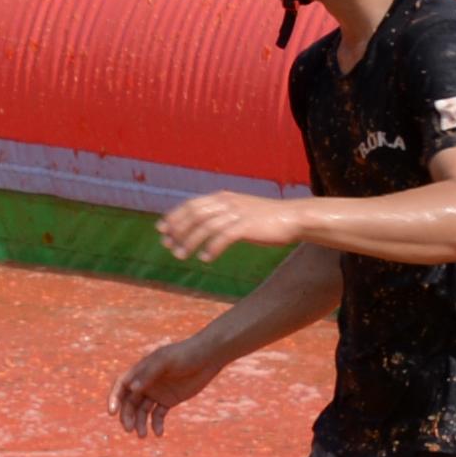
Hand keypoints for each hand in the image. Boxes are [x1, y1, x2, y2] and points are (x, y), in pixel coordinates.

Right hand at [112, 338, 224, 438]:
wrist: (207, 357)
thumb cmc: (184, 354)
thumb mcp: (166, 361)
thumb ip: (149, 373)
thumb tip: (132, 389)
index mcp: (140, 371)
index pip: (121, 386)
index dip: (114, 398)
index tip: (112, 412)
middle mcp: (145, 383)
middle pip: (130, 402)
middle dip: (127, 416)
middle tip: (130, 429)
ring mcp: (157, 392)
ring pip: (142, 411)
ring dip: (140, 423)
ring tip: (143, 435)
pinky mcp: (169, 400)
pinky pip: (158, 415)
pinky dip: (156, 424)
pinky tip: (159, 433)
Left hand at [155, 190, 306, 263]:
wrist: (293, 217)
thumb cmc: (265, 217)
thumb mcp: (240, 210)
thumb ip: (221, 214)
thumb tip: (201, 225)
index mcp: (223, 197)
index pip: (192, 205)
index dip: (175, 216)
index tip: (162, 229)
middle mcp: (228, 202)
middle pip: (194, 215)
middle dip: (178, 230)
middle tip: (168, 246)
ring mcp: (238, 213)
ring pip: (206, 227)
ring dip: (190, 242)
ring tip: (181, 256)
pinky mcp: (247, 225)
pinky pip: (224, 237)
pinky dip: (212, 248)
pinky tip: (206, 259)